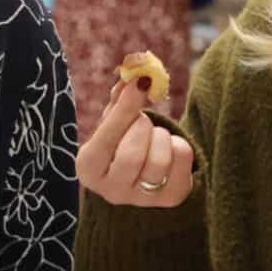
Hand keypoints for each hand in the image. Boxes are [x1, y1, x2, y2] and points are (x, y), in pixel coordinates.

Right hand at [77, 80, 193, 207]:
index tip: (141, 82)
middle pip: (132, 154)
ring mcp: (142, 198)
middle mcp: (111, 190)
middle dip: (142, 127)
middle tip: (143, 120)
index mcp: (88, 168)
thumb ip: (120, 98)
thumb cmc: (120, 141)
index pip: (106, 137)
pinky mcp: (171, 197)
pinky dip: (179, 145)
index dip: (125, 107)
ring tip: (155, 136)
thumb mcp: (112, 121)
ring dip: (161, 136)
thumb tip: (134, 72)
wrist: (140, 175)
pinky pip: (183, 160)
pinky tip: (170, 149)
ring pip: (159, 159)